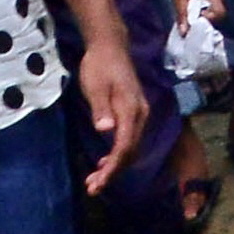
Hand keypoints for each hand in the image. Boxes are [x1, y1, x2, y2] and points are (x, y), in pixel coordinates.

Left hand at [76, 34, 147, 194]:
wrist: (110, 47)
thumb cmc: (99, 65)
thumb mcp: (95, 85)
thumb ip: (101, 108)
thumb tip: (105, 130)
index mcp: (131, 110)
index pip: (124, 147)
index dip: (112, 168)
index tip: (97, 183)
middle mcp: (141, 116)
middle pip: (130, 152)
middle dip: (112, 172)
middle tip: (92, 187)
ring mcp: (140, 115)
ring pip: (130, 148)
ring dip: (114, 166)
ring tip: (95, 180)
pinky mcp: (135, 114)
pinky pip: (129, 140)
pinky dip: (117, 155)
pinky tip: (104, 162)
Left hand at [166, 0, 226, 30]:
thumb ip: (182, 13)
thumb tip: (184, 33)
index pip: (219, 14)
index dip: (207, 22)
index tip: (194, 25)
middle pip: (216, 17)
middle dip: (203, 23)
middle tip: (189, 26)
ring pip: (210, 13)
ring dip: (199, 19)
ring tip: (186, 21)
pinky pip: (205, 8)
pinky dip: (197, 13)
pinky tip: (187, 15)